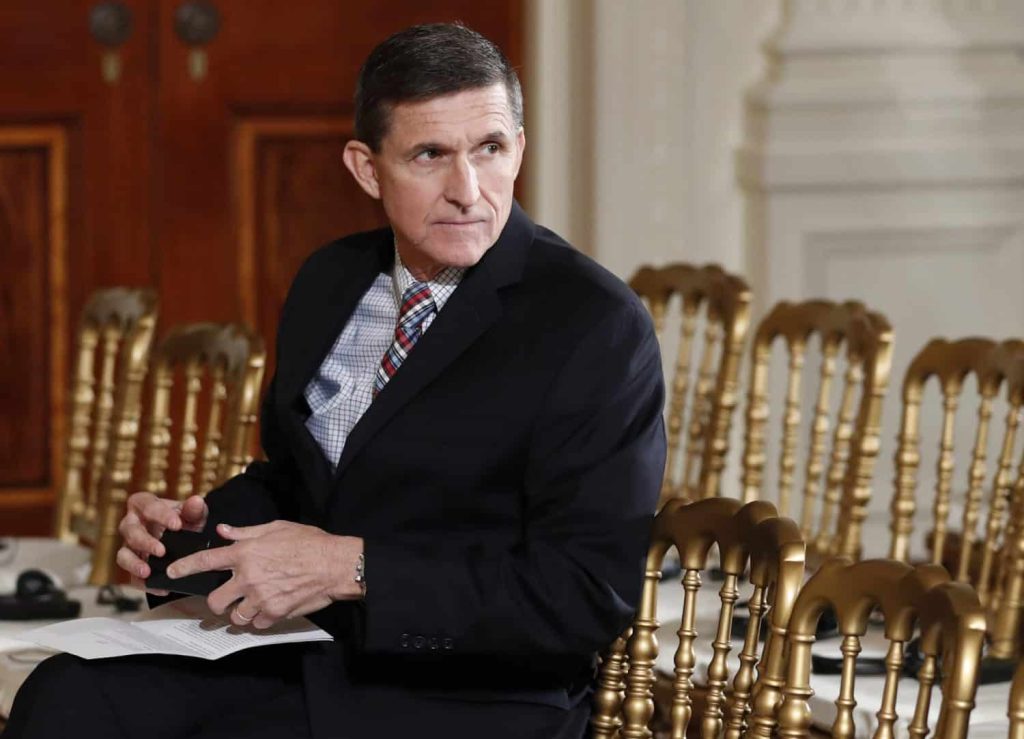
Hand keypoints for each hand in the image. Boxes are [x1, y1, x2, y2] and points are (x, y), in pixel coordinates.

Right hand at [116, 492, 208, 592]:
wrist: (185, 539)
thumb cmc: (185, 520)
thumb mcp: (193, 514)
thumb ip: (194, 509)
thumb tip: (196, 501)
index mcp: (144, 505)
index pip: (148, 506)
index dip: (161, 515)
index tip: (177, 525)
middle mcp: (131, 524)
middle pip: (129, 530)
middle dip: (144, 541)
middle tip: (161, 551)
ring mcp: (129, 546)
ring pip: (122, 555)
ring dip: (134, 564)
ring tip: (147, 572)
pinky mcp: (132, 566)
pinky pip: (132, 577)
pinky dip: (144, 584)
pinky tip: (160, 589)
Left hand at [166, 520, 363, 629]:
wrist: (335, 564)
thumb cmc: (309, 543)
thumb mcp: (277, 528)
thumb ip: (246, 532)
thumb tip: (224, 531)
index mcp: (246, 553)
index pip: (205, 561)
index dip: (184, 567)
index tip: (171, 572)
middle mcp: (248, 577)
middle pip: (215, 600)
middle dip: (217, 602)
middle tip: (227, 598)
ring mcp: (260, 597)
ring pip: (235, 616)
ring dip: (240, 612)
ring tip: (252, 605)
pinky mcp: (274, 613)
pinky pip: (257, 623)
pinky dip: (260, 619)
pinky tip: (270, 608)